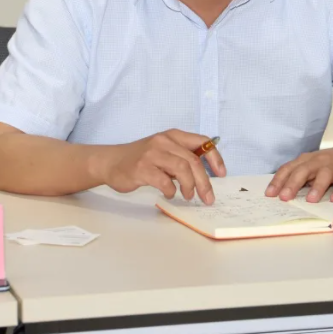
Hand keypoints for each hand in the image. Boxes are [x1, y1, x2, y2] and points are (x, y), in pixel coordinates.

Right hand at [99, 129, 225, 204]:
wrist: (111, 162)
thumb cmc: (141, 159)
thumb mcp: (164, 151)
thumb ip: (182, 158)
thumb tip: (205, 175)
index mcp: (173, 136)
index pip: (202, 142)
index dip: (215, 158)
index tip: (222, 174)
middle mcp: (164, 141)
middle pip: (194, 161)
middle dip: (205, 182)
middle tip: (208, 198)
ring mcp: (152, 154)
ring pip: (182, 169)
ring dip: (190, 187)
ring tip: (188, 196)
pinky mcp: (142, 168)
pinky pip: (164, 181)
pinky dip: (171, 190)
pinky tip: (169, 194)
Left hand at [265, 145, 332, 202]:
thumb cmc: (331, 164)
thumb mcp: (313, 167)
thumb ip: (300, 177)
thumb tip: (281, 194)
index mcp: (307, 160)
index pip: (289, 169)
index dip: (278, 181)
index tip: (269, 194)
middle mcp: (319, 161)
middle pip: (303, 171)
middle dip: (293, 184)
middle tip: (284, 197)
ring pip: (324, 175)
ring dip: (317, 187)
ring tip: (310, 200)